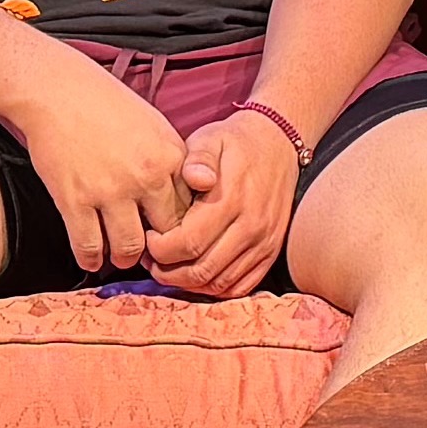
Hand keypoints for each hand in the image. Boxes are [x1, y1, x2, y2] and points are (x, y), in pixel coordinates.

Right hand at [7, 64, 199, 275]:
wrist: (58, 90)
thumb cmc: (105, 103)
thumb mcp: (155, 126)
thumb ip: (171, 162)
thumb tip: (184, 195)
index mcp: (170, 156)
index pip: (188, 210)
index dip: (179, 227)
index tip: (167, 233)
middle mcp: (146, 177)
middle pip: (165, 234)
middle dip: (157, 249)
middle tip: (147, 252)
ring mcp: (110, 191)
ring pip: (128, 249)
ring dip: (124, 258)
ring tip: (119, 255)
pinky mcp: (75, 200)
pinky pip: (89, 247)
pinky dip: (91, 259)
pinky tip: (91, 257)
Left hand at [146, 103, 302, 297]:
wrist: (279, 144)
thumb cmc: (236, 143)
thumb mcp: (212, 139)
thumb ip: (198, 158)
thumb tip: (193, 178)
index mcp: (231, 200)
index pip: (187, 243)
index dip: (158, 249)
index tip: (147, 237)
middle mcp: (250, 227)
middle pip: (200, 270)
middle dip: (166, 271)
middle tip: (150, 259)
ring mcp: (264, 243)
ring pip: (218, 283)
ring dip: (187, 283)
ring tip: (169, 266)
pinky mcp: (271, 252)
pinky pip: (240, 286)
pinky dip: (214, 288)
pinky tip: (196, 275)